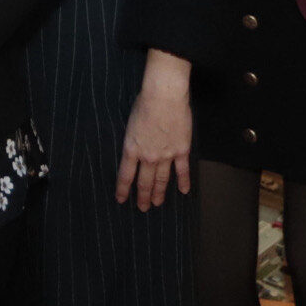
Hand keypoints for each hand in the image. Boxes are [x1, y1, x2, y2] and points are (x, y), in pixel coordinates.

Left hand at [115, 50, 191, 209]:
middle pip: (144, 182)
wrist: (164, 97)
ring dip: (159, 193)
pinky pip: (182, 170)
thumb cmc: (144, 103)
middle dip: (143, 196)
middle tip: (143, 208)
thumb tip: (137, 147)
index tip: (121, 200)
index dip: (123, 189)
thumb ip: (133, 139)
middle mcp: (148, 156)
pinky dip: (183, 182)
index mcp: (131, 148)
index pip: (125, 175)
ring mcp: (166, 155)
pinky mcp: (181, 150)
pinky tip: (183, 191)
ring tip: (157, 204)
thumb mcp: (130, 123)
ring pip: (162, 180)